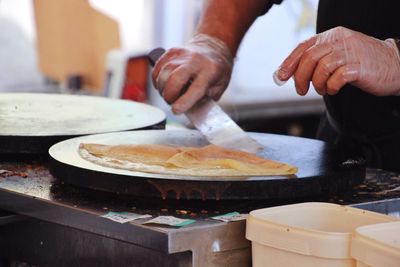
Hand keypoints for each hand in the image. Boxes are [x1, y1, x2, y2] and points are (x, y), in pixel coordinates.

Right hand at [152, 34, 232, 113]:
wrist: (214, 48)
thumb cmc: (217, 72)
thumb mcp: (219, 88)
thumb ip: (205, 101)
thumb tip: (191, 113)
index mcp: (211, 71)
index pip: (195, 89)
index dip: (184, 101)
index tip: (175, 110)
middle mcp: (196, 60)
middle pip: (174, 78)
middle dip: (169, 95)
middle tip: (171, 102)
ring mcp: (183, 54)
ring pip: (164, 72)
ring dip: (162, 88)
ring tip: (169, 94)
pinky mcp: (172, 51)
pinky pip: (158, 67)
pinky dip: (157, 79)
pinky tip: (163, 85)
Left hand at [274, 26, 399, 95]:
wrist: (394, 64)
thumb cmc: (360, 63)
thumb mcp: (336, 55)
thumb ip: (316, 60)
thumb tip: (288, 73)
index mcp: (331, 36)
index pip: (303, 47)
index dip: (289, 62)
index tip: (280, 77)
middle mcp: (339, 41)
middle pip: (309, 58)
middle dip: (299, 77)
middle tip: (301, 90)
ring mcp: (350, 53)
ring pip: (321, 67)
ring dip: (316, 83)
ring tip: (321, 90)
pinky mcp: (359, 67)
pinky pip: (337, 77)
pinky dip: (331, 86)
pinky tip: (333, 89)